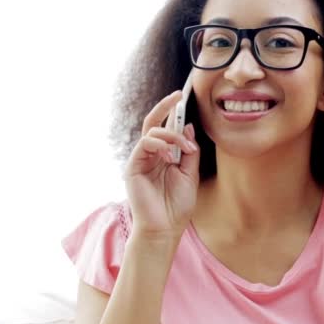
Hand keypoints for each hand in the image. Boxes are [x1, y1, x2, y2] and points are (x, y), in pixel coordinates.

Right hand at [123, 90, 200, 240]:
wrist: (165, 228)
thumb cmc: (177, 206)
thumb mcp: (189, 174)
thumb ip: (188, 151)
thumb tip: (187, 126)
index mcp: (163, 156)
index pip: (166, 129)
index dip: (173, 113)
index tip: (182, 97)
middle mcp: (150, 155)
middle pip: (153, 123)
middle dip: (165, 107)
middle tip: (178, 95)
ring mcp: (140, 160)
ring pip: (151, 132)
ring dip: (171, 135)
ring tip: (184, 148)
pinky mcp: (133, 167)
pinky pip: (143, 144)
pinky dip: (159, 144)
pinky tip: (170, 155)